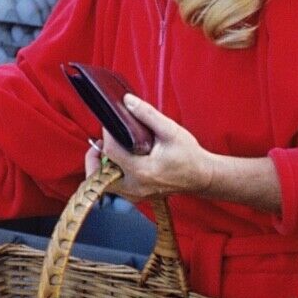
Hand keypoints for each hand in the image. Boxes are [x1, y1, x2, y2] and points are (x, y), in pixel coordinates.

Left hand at [84, 96, 213, 201]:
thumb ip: (147, 115)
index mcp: (142, 170)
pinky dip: (111, 176)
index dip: (106, 135)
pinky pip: (115, 189)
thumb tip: (128, 101)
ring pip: (105, 185)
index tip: (109, 124)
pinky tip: (119, 162)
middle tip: (100, 143)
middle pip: (98, 175)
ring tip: (109, 152)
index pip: (111, 151)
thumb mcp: (170, 130)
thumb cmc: (189, 155)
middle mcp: (135, 186)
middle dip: (94, 158)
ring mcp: (136, 195)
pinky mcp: (138, 196)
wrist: (203, 176)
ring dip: (101, 168)